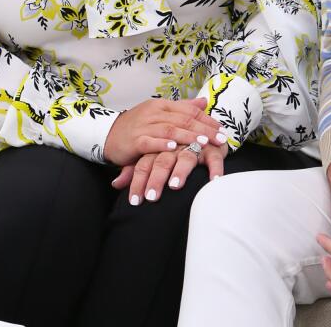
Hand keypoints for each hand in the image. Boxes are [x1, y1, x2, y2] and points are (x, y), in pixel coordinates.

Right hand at [103, 97, 226, 166]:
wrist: (108, 134)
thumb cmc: (138, 126)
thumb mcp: (160, 114)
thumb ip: (182, 108)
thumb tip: (204, 101)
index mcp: (162, 105)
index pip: (190, 110)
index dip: (208, 120)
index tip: (223, 130)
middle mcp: (154, 113)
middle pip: (183, 120)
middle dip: (204, 130)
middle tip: (221, 139)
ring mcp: (144, 126)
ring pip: (169, 129)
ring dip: (188, 136)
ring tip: (203, 142)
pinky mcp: (134, 140)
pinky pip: (149, 141)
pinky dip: (162, 144)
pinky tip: (173, 147)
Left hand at [111, 140, 227, 204]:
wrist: (200, 129)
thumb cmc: (174, 150)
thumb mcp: (152, 158)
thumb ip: (134, 169)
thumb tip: (115, 183)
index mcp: (158, 147)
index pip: (144, 163)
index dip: (138, 181)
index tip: (134, 201)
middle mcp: (175, 146)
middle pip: (162, 161)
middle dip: (156, 179)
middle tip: (151, 197)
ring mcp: (194, 146)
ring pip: (185, 159)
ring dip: (180, 172)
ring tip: (175, 186)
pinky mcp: (212, 148)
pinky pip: (214, 158)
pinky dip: (215, 168)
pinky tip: (213, 181)